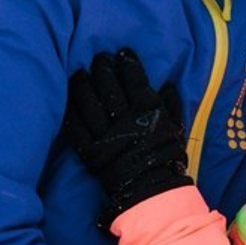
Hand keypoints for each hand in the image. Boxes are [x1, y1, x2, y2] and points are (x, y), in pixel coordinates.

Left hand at [65, 49, 190, 217]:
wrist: (152, 192)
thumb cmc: (168, 158)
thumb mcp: (177, 128)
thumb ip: (172, 105)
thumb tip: (168, 84)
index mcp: (148, 111)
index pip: (135, 80)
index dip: (128, 64)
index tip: (122, 52)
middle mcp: (125, 119)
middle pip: (109, 87)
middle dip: (103, 69)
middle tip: (99, 57)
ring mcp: (106, 135)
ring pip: (90, 104)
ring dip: (83, 85)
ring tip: (79, 73)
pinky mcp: (91, 151)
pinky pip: (77, 128)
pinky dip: (71, 112)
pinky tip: (68, 100)